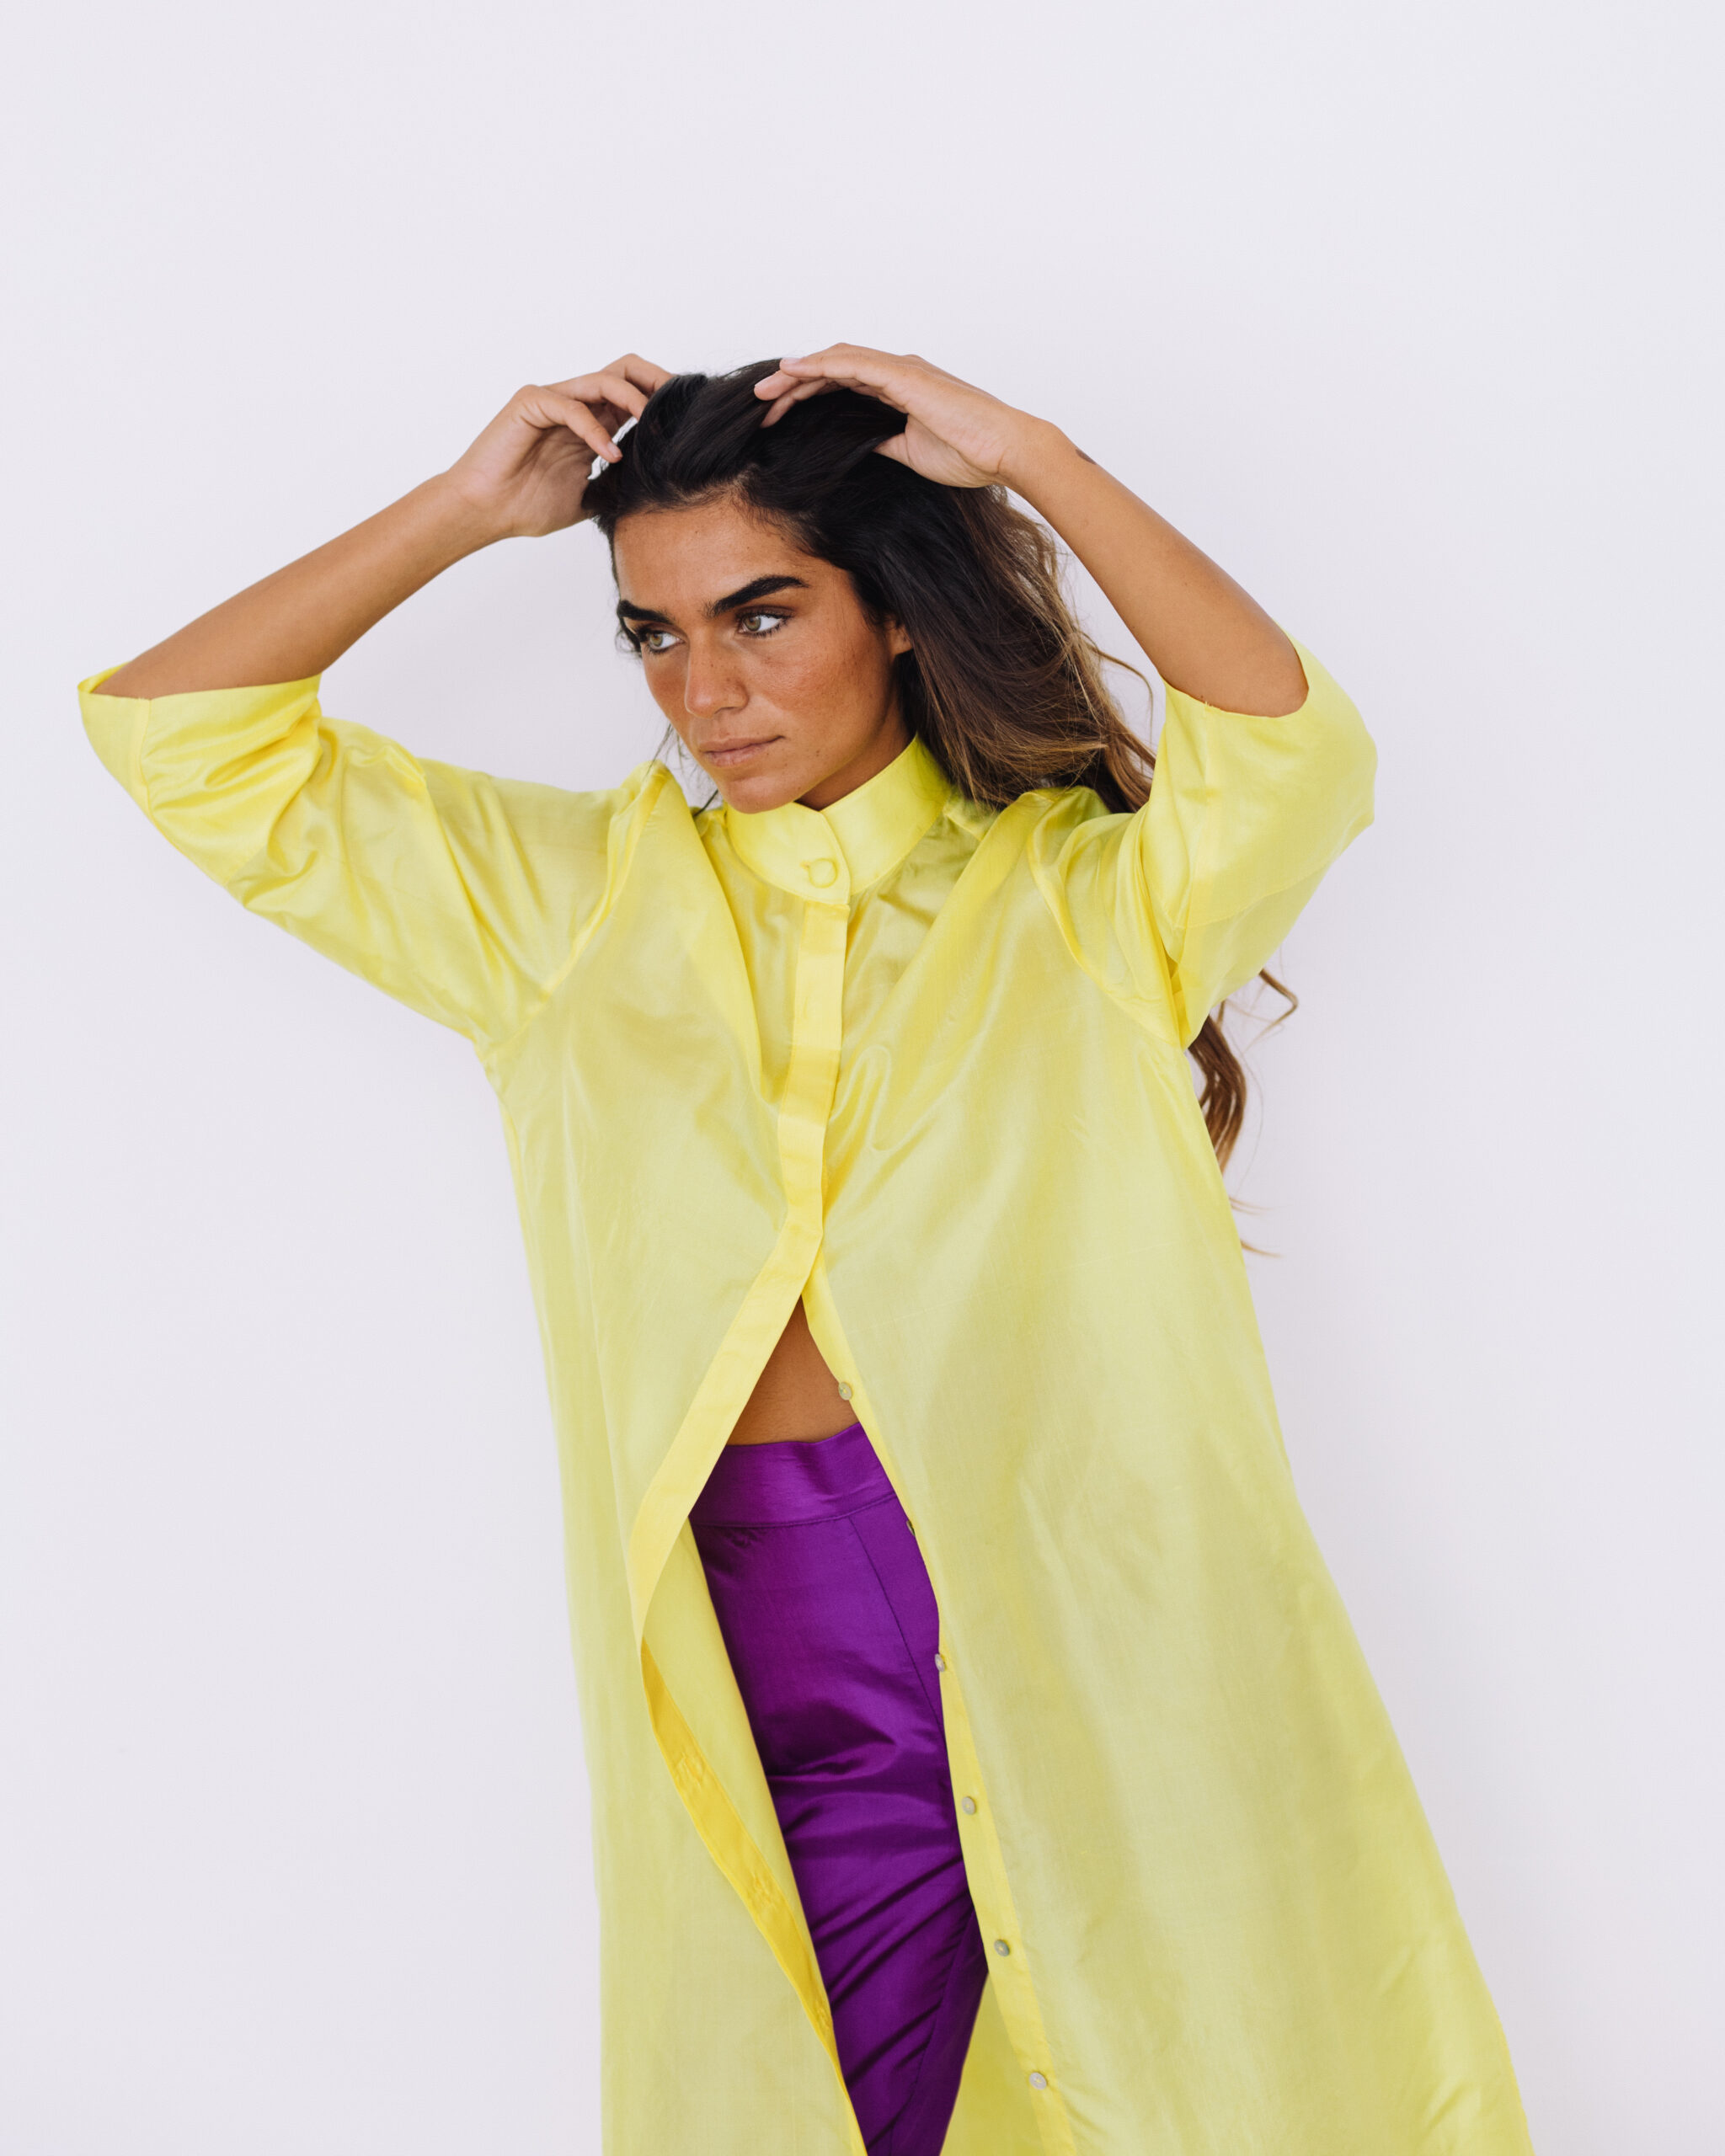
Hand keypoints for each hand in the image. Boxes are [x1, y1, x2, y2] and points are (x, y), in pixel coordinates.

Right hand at [445, 356, 673, 538]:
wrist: (484, 512)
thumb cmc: (526, 506)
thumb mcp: (588, 500)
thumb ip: (616, 485)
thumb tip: (654, 488)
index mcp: (591, 425)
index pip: (634, 398)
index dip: (662, 404)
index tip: (690, 422)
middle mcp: (575, 405)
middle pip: (626, 372)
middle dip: (657, 383)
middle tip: (679, 406)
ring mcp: (553, 400)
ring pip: (605, 381)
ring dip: (635, 400)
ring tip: (652, 427)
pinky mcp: (531, 402)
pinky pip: (573, 406)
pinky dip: (596, 430)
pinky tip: (610, 456)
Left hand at [755, 346, 1038, 490]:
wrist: (1005, 450)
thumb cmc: (970, 454)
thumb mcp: (911, 453)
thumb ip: (882, 442)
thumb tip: (856, 446)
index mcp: (899, 389)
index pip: (842, 385)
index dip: (807, 396)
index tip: (778, 416)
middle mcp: (897, 372)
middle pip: (832, 369)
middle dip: (793, 385)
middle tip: (760, 404)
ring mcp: (900, 370)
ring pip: (836, 362)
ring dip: (797, 375)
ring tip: (765, 392)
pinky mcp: (903, 375)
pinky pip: (850, 364)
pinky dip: (818, 366)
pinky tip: (792, 373)